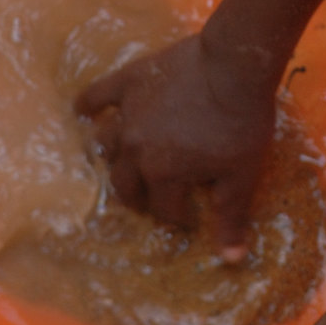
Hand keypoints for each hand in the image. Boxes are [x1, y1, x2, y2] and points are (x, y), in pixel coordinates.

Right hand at [73, 33, 277, 256]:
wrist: (235, 64)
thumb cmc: (241, 122)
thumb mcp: (242, 175)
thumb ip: (231, 216)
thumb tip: (232, 261)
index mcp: (162, 174)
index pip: (164, 208)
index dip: (179, 217)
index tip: (192, 216)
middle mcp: (135, 148)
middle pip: (126, 183)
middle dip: (139, 197)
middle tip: (152, 198)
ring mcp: (128, 113)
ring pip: (106, 144)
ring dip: (112, 157)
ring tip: (122, 163)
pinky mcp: (128, 81)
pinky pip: (96, 95)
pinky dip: (87, 105)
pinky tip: (83, 112)